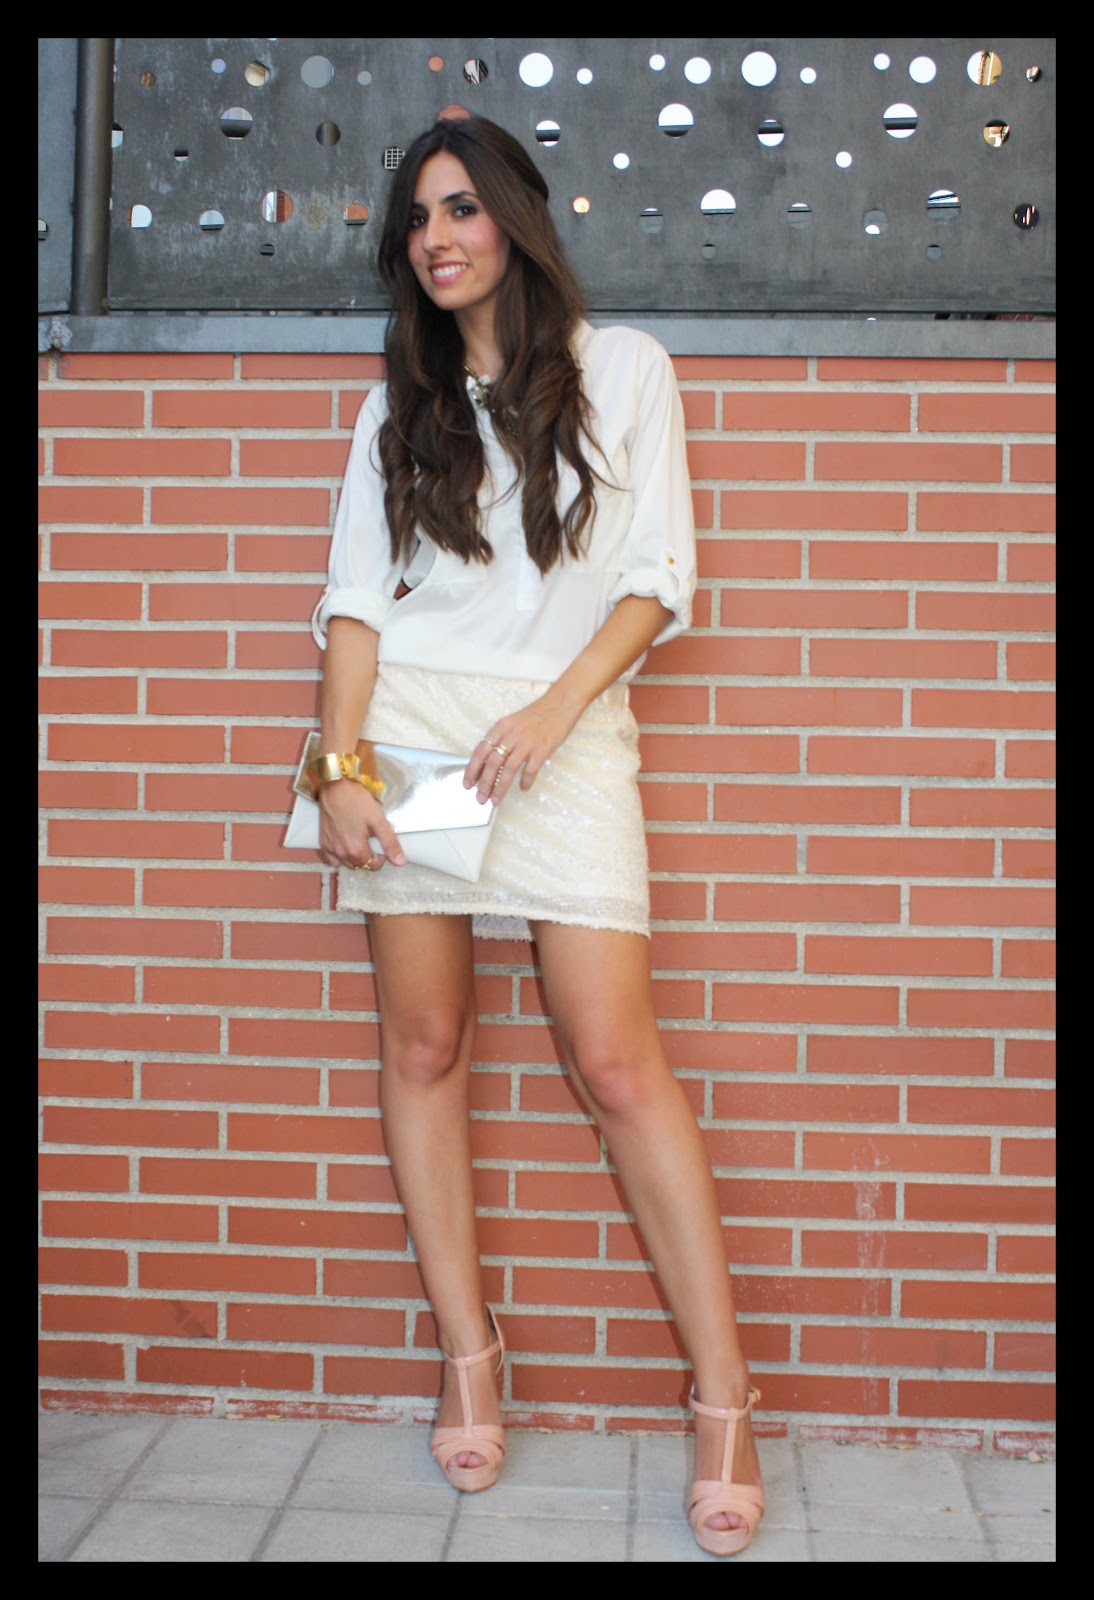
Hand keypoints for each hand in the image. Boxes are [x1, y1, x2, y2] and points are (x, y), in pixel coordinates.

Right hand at [317, 777, 405, 871]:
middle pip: (360, 865)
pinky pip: (333, 860)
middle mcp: (342, 853)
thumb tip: (400, 862)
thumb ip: (390, 843)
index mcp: (357, 850)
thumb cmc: (357, 801)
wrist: (335, 788)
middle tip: (370, 838)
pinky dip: (340, 857)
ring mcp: (331, 849)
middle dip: (368, 856)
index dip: (381, 857)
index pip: (373, 866)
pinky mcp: (323, 843)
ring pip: (347, 863)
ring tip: (359, 840)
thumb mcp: (378, 820)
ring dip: (355, 858)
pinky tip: (345, 844)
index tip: (380, 843)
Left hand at [463, 694, 582, 805]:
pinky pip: (530, 770)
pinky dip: (526, 781)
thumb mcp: (513, 722)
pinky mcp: (542, 749)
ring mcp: (527, 742)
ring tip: (496, 800)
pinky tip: (523, 788)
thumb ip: (501, 738)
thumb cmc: (537, 715)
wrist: (560, 705)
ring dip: (500, 787)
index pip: (481, 751)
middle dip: (484, 783)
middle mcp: (511, 734)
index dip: (472, 769)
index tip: (468, 783)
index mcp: (501, 727)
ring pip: (508, 769)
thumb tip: (489, 761)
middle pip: (492, 763)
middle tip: (480, 798)